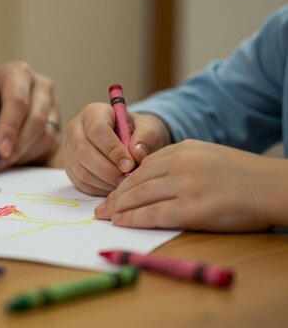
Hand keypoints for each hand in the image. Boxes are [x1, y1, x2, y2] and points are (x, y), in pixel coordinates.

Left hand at [0, 61, 60, 169]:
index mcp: (16, 73)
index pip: (18, 102)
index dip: (10, 128)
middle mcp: (39, 86)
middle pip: (37, 119)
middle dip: (18, 145)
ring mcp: (50, 106)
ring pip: (46, 135)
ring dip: (23, 153)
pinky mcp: (53, 125)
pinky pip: (49, 145)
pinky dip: (30, 156)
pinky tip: (11, 158)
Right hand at [64, 103, 170, 194]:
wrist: (127, 140)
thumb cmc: (136, 132)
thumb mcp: (148, 128)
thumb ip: (146, 136)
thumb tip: (137, 153)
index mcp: (93, 112)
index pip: (96, 129)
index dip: (112, 149)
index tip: (130, 164)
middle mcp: (75, 129)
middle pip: (83, 151)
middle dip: (107, 169)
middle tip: (127, 178)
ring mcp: (69, 149)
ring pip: (81, 170)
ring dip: (104, 181)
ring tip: (124, 183)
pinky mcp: (70, 167)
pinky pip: (81, 182)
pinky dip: (99, 188)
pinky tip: (114, 186)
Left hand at [94, 139, 283, 231]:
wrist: (272, 186)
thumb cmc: (244, 176)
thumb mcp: (207, 156)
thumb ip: (180, 164)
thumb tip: (153, 179)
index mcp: (182, 149)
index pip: (142, 166)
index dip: (124, 181)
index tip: (113, 192)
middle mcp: (179, 164)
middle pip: (136, 181)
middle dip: (115, 196)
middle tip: (101, 207)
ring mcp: (184, 185)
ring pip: (139, 197)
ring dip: (118, 208)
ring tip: (104, 216)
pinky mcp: (191, 208)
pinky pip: (152, 214)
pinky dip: (132, 219)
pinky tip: (120, 222)